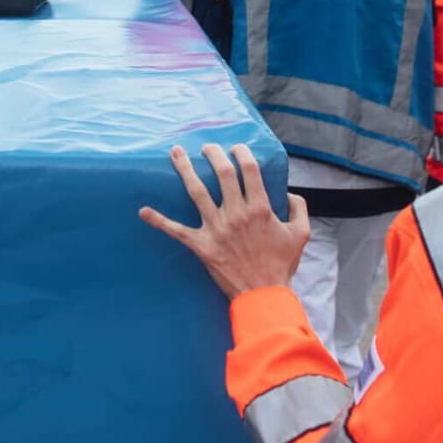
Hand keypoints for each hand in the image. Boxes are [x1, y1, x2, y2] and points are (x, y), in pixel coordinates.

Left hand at [139, 143, 309, 298]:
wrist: (264, 294)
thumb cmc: (281, 265)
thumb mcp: (300, 234)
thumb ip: (299, 209)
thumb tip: (291, 193)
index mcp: (260, 209)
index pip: (249, 170)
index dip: (242, 153)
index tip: (236, 147)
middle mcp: (236, 214)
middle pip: (222, 174)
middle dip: (213, 154)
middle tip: (207, 147)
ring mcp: (217, 229)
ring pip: (196, 192)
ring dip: (184, 170)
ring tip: (176, 152)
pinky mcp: (202, 245)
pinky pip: (176, 231)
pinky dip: (159, 221)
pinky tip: (143, 211)